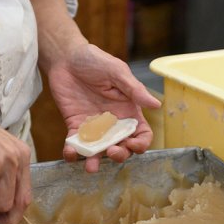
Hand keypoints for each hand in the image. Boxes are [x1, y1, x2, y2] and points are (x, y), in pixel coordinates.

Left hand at [47, 43, 159, 172]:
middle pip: (122, 147)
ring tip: (91, 166)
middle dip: (119, 155)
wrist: (66, 57)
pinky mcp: (75, 125)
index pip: (141, 134)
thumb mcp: (117, 72)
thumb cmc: (95, 60)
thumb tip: (156, 104)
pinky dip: (73, 151)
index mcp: (128, 110)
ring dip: (95, 161)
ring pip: (98, 150)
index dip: (141, 144)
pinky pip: (75, 143)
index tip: (134, 145)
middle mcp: (113, 122)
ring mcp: (94, 126)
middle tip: (111, 151)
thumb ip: (134, 90)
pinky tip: (70, 152)